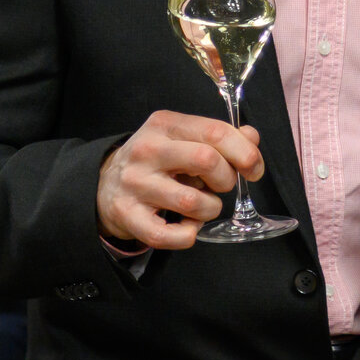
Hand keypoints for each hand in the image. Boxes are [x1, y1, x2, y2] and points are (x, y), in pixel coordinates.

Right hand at [96, 110, 263, 249]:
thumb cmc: (157, 161)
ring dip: (209, 209)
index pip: (216, 131)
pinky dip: (187, 235)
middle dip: (226, 180)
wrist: (105, 184)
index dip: (246, 153)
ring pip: (193, 201)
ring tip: (202, 206)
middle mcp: (148, 150)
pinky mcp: (127, 214)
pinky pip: (167, 235)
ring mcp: (135, 183)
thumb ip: (220, 137)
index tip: (254, 170)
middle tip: (221, 186)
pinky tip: (187, 227)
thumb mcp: (184, 138)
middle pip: (208, 161)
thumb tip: (252, 138)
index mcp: (165, 124)